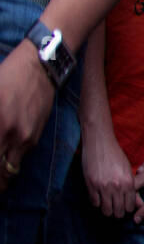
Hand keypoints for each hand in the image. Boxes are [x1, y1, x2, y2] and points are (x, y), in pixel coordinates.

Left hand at [0, 41, 55, 194]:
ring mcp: (26, 138)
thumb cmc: (8, 76)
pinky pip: (21, 157)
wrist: (41, 67)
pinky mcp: (35, 135)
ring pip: (11, 169)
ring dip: (1, 177)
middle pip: (2, 174)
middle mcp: (13, 136)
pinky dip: (10, 163)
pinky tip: (4, 159)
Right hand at [82, 124, 138, 218]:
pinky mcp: (90, 185)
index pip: (130, 207)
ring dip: (107, 210)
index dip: (128, 209)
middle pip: (119, 212)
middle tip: (117, 210)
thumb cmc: (116, 156)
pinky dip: (97, 203)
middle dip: (118, 213)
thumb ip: (132, 186)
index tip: (126, 208)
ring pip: (106, 210)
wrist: (100, 143)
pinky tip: (100, 199)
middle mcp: (116, 186)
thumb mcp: (128, 170)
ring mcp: (102, 187)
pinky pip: (94, 203)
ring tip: (108, 206)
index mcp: (128, 182)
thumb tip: (137, 203)